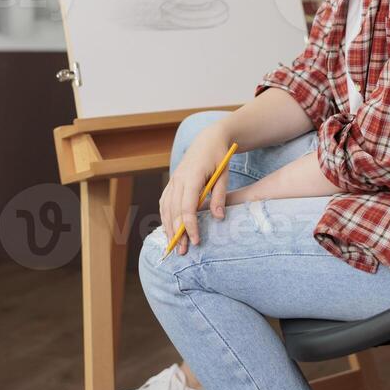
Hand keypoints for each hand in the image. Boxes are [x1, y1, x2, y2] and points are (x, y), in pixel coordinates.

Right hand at [160, 124, 233, 255]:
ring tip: (173, 245)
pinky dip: (164, 215)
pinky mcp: (172, 181)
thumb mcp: (224, 173)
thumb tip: (217, 218)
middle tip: (183, 251)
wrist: (208, 138)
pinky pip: (164, 200)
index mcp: (193, 176)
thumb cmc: (219, 156)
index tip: (196, 241)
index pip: (187, 206)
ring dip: (168, 226)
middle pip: (174, 210)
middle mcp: (179, 178)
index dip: (189, 226)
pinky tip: (168, 227)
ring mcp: (173, 179)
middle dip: (177, 232)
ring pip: (166, 207)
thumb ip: (220, 196)